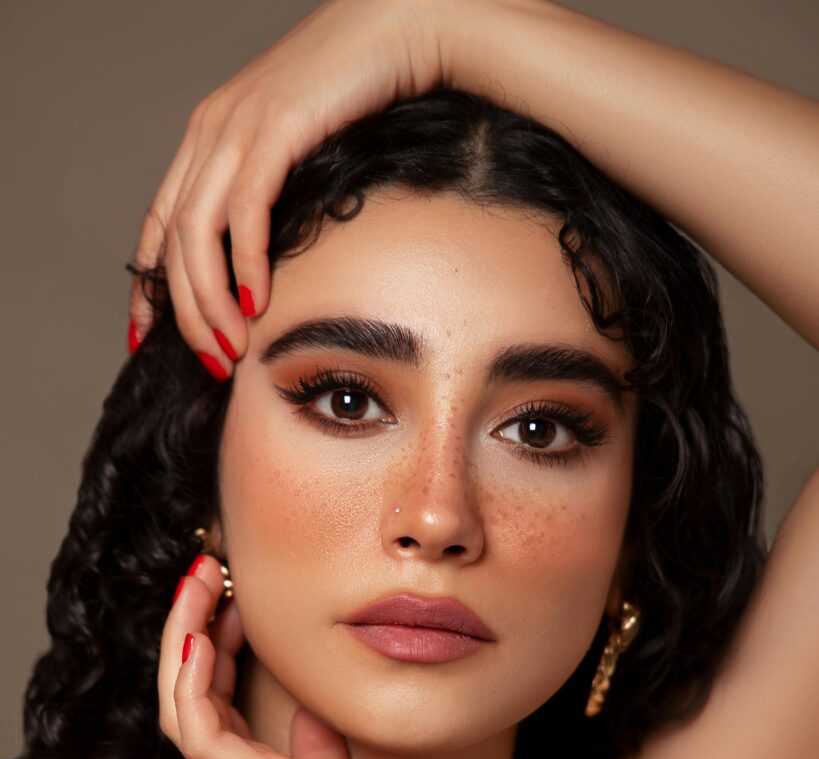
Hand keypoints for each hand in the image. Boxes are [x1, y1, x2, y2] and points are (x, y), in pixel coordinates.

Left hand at [129, 0, 448, 374]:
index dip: (150, 285)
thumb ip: (272, 193)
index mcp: (209, 138)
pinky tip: (259, 301)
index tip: (151, 336)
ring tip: (231, 347)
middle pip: (174, 240)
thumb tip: (268, 258)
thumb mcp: (298, 151)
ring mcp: (238, 128)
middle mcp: (211, 132)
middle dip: (184, 311)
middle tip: (210, 361)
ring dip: (210, 301)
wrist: (399, 29)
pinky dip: (247, 263)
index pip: (159, 224)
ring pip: (199, 232)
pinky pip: (246, 210)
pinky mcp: (275, 129)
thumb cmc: (358, 94)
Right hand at [159, 554, 446, 758]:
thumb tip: (315, 713)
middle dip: (193, 626)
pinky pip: (196, 722)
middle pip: (189, 688)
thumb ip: (323, 755)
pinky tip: (201, 634)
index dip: (217, 646)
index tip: (235, 600)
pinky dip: (191, 674)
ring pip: (180, 696)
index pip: (218, 697)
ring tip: (200, 580)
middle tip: (208, 572)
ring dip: (183, 634)